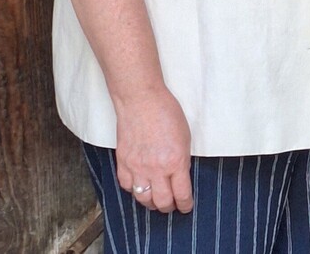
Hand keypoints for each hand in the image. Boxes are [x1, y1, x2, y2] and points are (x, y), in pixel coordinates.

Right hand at [114, 86, 193, 213]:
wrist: (141, 101)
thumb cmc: (166, 112)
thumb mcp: (184, 137)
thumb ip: (182, 159)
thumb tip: (180, 175)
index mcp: (176, 161)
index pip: (181, 193)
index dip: (185, 204)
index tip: (186, 207)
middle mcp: (156, 169)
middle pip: (162, 202)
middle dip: (169, 207)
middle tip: (172, 206)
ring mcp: (137, 168)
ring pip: (143, 199)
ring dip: (151, 203)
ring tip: (156, 201)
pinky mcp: (123, 163)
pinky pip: (127, 187)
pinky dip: (134, 191)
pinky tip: (139, 187)